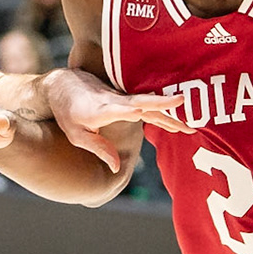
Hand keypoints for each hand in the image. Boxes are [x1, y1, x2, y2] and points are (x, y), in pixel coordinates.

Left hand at [40, 67, 191, 171]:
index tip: (139, 111)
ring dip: (168, 114)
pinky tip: (175, 120)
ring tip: (188, 127)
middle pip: (141, 102)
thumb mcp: (75, 135)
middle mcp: (113, 100)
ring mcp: (120, 96)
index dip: (128, 110)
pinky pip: (146, 105)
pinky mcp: (124, 97)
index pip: (116, 109)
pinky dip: (161, 112)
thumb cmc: (67, 112)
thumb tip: (116, 168)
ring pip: (148, 105)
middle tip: (184, 107)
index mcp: (99, 109)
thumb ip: (98, 148)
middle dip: (162, 105)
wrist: (63, 86)